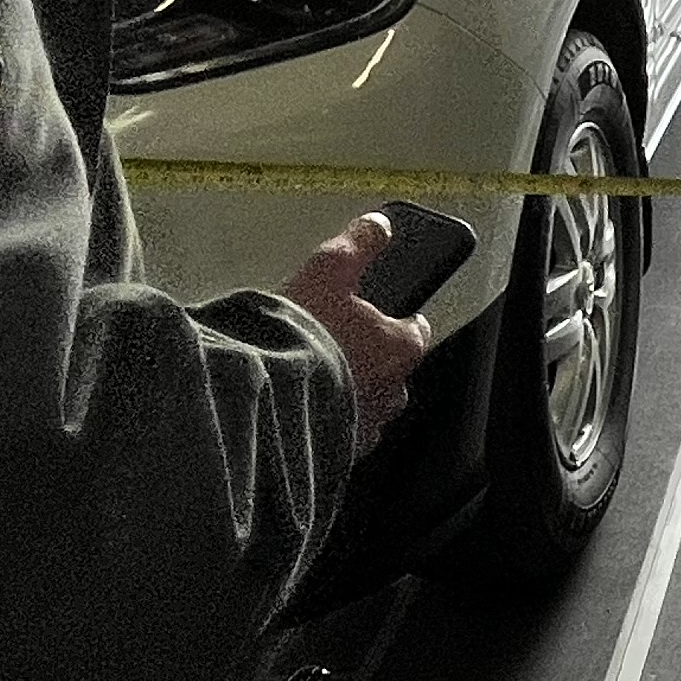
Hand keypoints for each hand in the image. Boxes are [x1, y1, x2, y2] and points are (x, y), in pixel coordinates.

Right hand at [282, 214, 433, 443]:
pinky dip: (324, 421)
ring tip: (311, 377)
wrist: (265, 404)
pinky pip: (337, 435)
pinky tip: (298, 407)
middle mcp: (390, 393)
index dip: (399, 318)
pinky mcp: (336, 454)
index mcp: (398, 349)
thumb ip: (357, 245)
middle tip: (334, 343)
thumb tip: (378, 226)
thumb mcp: (327, 272)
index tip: (387, 312)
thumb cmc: (301, 339)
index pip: (415, 330)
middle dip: (368, 359)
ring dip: (346, 393)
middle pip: (390, 371)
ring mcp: (364, 428)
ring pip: (365, 406)